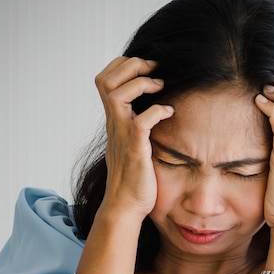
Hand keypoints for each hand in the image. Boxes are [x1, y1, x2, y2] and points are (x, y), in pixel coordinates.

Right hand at [95, 57, 174, 219]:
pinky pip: (141, 123)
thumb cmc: (133, 179)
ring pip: (117, 95)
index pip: (104, 80)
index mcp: (114, 121)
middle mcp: (114, 125)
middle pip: (105, 80)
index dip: (122, 66)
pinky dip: (157, 112)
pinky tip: (169, 113)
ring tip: (160, 87)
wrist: (125, 207)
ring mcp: (123, 137)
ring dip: (141, 84)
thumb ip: (133, 125)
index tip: (146, 69)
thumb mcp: (130, 144)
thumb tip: (146, 111)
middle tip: (154, 71)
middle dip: (131, 66)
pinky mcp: (135, 151)